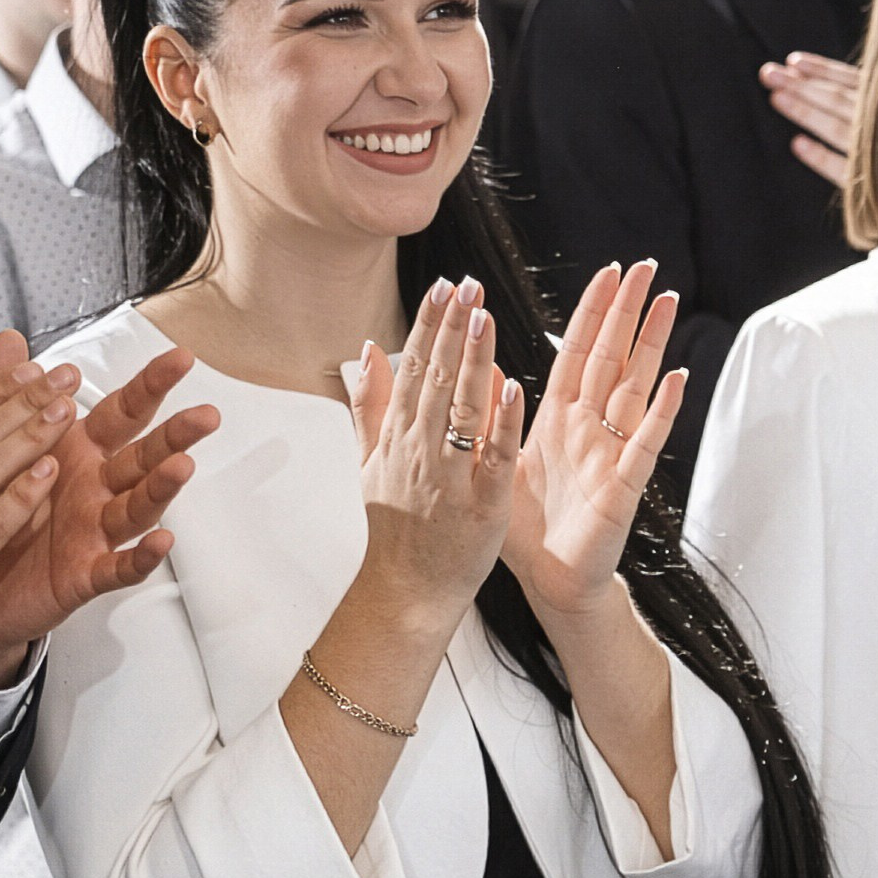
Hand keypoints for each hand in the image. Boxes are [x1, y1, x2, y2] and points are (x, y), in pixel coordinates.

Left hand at [0, 339, 219, 678]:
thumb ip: (7, 394)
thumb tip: (9, 337)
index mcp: (81, 452)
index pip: (124, 412)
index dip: (151, 386)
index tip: (181, 357)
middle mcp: (96, 489)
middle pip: (144, 457)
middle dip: (175, 435)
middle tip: (206, 415)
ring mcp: (95, 532)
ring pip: (136, 508)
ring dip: (161, 488)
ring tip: (183, 466)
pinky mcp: (84, 575)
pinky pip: (118, 567)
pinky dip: (141, 557)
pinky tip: (161, 542)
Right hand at [350, 277, 521, 632]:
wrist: (405, 590)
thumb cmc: (393, 529)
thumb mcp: (369, 461)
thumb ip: (369, 405)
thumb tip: (365, 351)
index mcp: (397, 437)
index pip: (414, 368)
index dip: (430, 325)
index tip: (444, 287)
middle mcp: (420, 451)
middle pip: (436, 379)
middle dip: (452, 330)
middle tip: (468, 287)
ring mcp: (449, 477)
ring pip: (462, 409)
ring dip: (474, 361)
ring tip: (483, 318)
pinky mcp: (482, 505)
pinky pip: (494, 457)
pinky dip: (502, 422)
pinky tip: (512, 387)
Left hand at [504, 263, 684, 621]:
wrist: (547, 581)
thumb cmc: (527, 528)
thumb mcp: (499, 463)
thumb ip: (492, 417)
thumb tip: (479, 367)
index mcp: (558, 419)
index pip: (578, 353)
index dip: (593, 313)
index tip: (609, 273)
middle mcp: (589, 428)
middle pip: (611, 357)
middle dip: (627, 311)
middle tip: (646, 266)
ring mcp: (610, 453)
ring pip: (634, 387)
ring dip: (651, 345)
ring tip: (667, 302)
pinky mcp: (622, 486)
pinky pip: (645, 443)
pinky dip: (662, 412)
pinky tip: (679, 380)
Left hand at [758, 51, 858, 186]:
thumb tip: (836, 86)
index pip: (855, 83)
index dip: (824, 71)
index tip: (793, 61)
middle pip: (840, 101)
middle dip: (802, 85)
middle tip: (768, 73)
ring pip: (840, 129)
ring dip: (807, 112)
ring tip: (775, 98)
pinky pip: (846, 172)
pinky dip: (822, 157)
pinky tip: (797, 144)